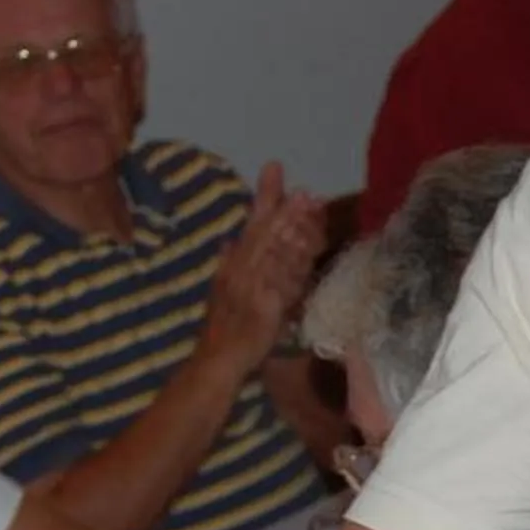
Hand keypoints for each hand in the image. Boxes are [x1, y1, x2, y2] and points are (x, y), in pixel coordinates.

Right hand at [200, 163, 326, 376]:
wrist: (217, 360)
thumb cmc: (222, 329)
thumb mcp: (220, 289)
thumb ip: (227, 262)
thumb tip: (230, 239)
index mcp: (232, 264)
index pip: (251, 223)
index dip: (265, 197)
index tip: (276, 169)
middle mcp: (239, 269)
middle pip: (266, 232)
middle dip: (287, 208)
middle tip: (306, 189)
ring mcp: (252, 286)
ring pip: (278, 251)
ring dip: (296, 228)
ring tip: (313, 206)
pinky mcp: (265, 305)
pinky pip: (285, 281)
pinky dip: (298, 263)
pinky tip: (312, 250)